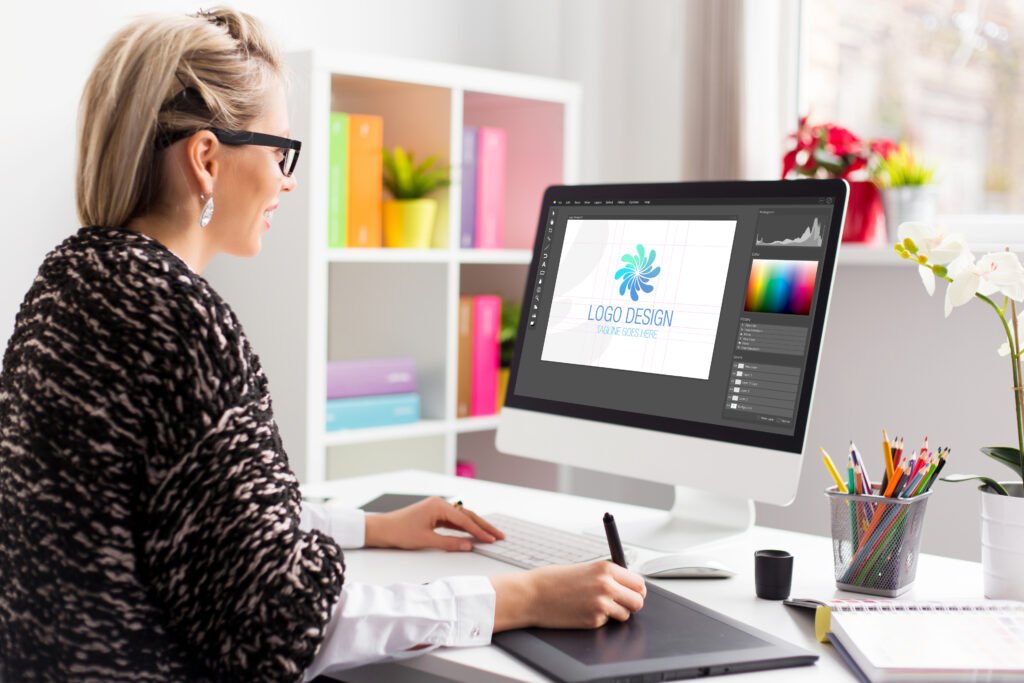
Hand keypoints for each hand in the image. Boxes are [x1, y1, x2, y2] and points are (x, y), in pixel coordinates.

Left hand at [364, 497, 504, 551]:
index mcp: (438, 506)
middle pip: (467, 515)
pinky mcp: (433, 515)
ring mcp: (437, 509)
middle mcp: (439, 504)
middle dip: (484, 526)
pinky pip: (453, 521)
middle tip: (499, 535)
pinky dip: (464, 527)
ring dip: (475, 526)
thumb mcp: (426, 541)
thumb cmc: (399, 532)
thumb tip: (468, 545)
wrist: (382, 529)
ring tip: (490, 535)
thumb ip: (450, 543)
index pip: (465, 519)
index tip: (492, 539)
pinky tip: (472, 533)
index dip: (480, 531)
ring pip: (461, 518)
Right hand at [490, 561, 646, 630]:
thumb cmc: (553, 580)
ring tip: (598, 606)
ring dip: (617, 613)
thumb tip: (626, 585)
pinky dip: (599, 619)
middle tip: (621, 603)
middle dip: (632, 603)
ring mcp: (601, 604)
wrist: (533, 594)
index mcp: (606, 568)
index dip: (636, 589)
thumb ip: (607, 575)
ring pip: (626, 614)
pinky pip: (607, 623)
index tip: (632, 592)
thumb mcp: (585, 568)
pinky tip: (584, 611)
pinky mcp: (594, 621)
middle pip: (638, 600)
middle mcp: (607, 585)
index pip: (638, 582)